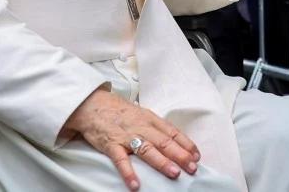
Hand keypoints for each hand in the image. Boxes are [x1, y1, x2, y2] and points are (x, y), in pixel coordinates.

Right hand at [64, 88, 200, 190]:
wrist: (92, 104)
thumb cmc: (119, 111)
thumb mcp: (142, 114)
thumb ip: (156, 127)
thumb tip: (174, 140)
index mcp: (150, 119)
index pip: (172, 132)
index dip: (186, 144)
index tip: (197, 156)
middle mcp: (141, 127)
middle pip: (164, 142)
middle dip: (180, 155)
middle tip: (192, 168)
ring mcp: (126, 136)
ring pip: (147, 149)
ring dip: (161, 162)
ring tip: (173, 174)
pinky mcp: (111, 144)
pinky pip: (120, 160)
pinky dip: (128, 172)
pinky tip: (135, 184)